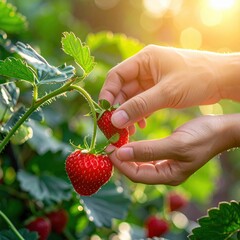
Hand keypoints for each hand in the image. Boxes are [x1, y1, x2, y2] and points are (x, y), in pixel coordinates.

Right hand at [99, 45, 225, 128]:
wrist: (222, 79)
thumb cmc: (196, 78)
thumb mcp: (166, 92)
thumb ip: (139, 106)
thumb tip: (115, 120)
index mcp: (144, 59)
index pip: (116, 75)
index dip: (108, 93)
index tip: (104, 112)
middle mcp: (145, 68)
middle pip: (122, 88)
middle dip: (118, 108)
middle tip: (115, 126)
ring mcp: (151, 79)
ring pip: (132, 97)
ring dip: (128, 113)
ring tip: (128, 130)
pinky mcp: (158, 89)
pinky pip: (142, 102)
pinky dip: (139, 113)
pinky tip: (141, 124)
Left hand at [107, 114, 238, 184]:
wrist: (221, 129)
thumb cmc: (203, 137)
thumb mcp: (176, 145)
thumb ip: (149, 151)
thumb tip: (122, 154)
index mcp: (168, 176)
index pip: (136, 175)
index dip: (120, 164)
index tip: (108, 149)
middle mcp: (164, 172)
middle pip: (135, 170)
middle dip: (120, 159)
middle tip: (108, 145)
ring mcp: (165, 163)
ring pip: (139, 162)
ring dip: (126, 152)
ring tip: (115, 141)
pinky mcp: (166, 153)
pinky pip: (145, 154)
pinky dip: (135, 147)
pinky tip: (128, 138)